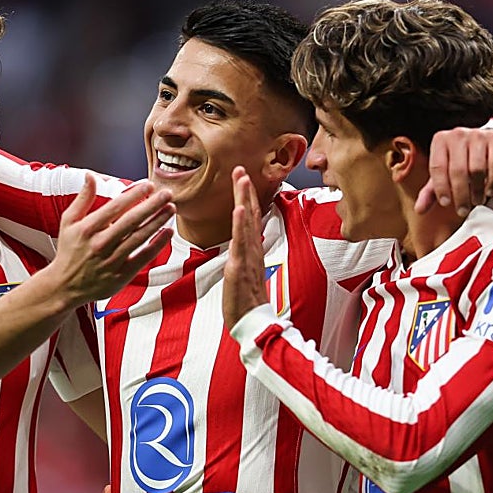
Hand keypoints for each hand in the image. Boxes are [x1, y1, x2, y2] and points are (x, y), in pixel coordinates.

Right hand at [49, 174, 173, 304]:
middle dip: (151, 205)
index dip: (134, 194)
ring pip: (139, 238)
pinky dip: (157, 245)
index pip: (115, 207)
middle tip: (167, 193)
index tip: (148, 184)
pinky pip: (143, 258)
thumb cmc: (69, 250)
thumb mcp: (69, 222)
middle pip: (131, 221)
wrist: (65, 286)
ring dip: (157, 221)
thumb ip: (83, 198)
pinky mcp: (121, 276)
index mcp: (87, 229)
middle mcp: (100, 244)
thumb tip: (91, 175)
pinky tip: (167, 232)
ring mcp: (111, 261)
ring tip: (170, 208)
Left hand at [222, 166, 268, 328]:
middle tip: (239, 168)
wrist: (253, 324)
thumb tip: (247, 247)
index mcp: (251, 252)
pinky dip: (241, 224)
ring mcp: (246, 258)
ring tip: (242, 178)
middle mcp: (251, 251)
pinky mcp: (239, 268)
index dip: (246, 198)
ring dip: (244, 199)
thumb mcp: (245, 276)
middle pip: (250, 214)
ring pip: (246, 223)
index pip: (250, 219)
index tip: (241, 178)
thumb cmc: (247, 303)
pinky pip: (241, 243)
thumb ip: (247, 259)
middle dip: (245, 191)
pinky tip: (240, 208)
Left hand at [415, 126, 492, 214]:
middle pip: (457, 170)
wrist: (487, 142)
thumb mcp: (444, 172)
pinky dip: (492, 181)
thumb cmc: (462, 159)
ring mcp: (478, 135)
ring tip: (476, 201)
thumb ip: (430, 191)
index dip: (440, 187)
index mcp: (440, 141)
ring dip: (477, 190)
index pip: (437, 167)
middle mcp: (457, 135)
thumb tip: (419, 209)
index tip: (445, 203)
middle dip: (460, 194)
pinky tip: (489, 192)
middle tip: (462, 210)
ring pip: (477, 169)